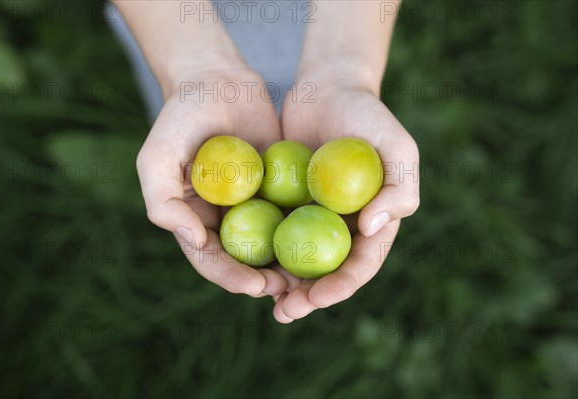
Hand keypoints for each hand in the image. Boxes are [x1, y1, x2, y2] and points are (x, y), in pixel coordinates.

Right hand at [136, 63, 288, 297]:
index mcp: (194, 219)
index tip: (254, 285)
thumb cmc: (180, 117)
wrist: (217, 80)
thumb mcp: (157, 157)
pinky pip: (293, 213)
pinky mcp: (278, 187)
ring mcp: (253, 204)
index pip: (211, 259)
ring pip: (273, 243)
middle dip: (265, 279)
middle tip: (288, 290)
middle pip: (245, 260)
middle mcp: (224, 218)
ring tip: (309, 280)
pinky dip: (306, 230)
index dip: (230, 277)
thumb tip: (194, 241)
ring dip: (289, 264)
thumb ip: (163, 201)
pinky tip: (326, 242)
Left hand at [273, 76, 419, 322]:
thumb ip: (399, 189)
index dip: (341, 286)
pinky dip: (259, 247)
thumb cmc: (369, 116)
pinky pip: (270, 229)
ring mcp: (310, 216)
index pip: (360, 264)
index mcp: (372, 223)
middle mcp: (340, 226)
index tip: (317, 298)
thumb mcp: (397, 147)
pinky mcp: (284, 202)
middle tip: (284, 312)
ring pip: (295, 257)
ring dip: (280, 282)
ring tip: (259, 296)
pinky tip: (240, 261)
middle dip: (307, 297)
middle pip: (325, 271)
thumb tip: (371, 228)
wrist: (328, 88)